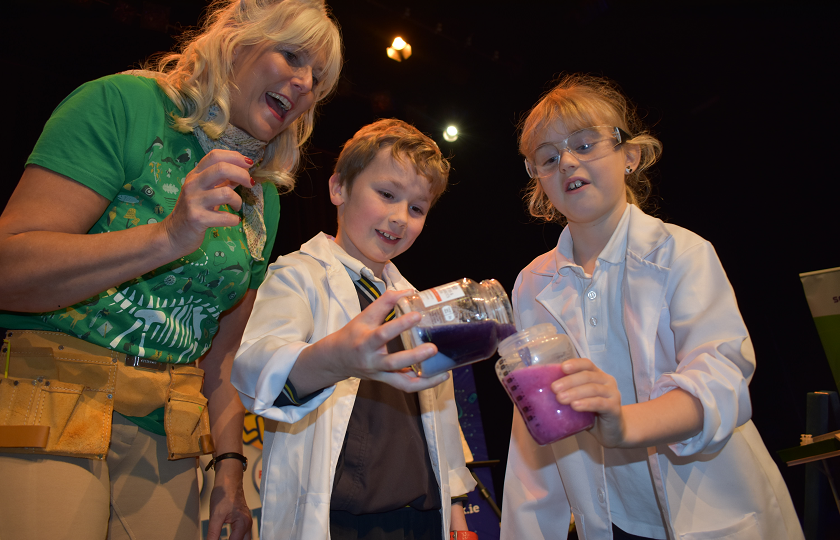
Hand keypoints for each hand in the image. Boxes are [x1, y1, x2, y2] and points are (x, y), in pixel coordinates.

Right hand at [162, 149, 253, 254]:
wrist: (173, 234)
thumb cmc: (193, 210)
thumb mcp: (205, 191)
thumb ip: (222, 181)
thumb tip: (243, 172)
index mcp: (195, 174)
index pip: (215, 155)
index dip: (235, 157)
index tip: (249, 164)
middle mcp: (193, 184)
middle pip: (221, 168)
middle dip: (242, 174)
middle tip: (250, 183)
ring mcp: (193, 201)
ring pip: (226, 193)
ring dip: (238, 200)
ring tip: (236, 206)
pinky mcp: (197, 219)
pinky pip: (224, 217)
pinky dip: (234, 219)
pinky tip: (233, 220)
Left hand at [206, 460, 251, 539]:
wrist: (229, 480)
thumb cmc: (224, 494)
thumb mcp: (215, 516)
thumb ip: (213, 534)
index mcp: (242, 524)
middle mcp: (247, 524)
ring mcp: (247, 521)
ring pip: (245, 539)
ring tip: (226, 539)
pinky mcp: (243, 519)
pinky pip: (243, 534)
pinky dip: (237, 539)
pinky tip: (230, 539)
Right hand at [294, 290, 448, 393]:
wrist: (336, 359)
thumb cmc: (353, 334)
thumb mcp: (364, 316)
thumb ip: (385, 302)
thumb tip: (409, 292)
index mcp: (365, 341)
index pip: (383, 333)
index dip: (400, 325)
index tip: (417, 315)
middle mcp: (372, 361)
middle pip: (393, 363)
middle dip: (414, 357)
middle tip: (433, 348)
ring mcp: (379, 374)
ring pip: (402, 383)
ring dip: (424, 381)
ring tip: (444, 373)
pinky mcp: (385, 381)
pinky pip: (405, 386)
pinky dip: (422, 384)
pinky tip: (438, 377)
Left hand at [551, 358, 625, 446]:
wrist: (612, 432)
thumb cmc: (592, 414)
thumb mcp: (579, 400)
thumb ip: (568, 393)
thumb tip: (543, 391)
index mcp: (598, 375)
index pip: (587, 364)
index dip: (575, 364)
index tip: (562, 367)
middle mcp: (607, 382)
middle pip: (588, 376)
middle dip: (569, 381)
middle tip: (554, 388)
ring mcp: (613, 394)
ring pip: (593, 389)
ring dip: (575, 393)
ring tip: (561, 399)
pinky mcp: (615, 409)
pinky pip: (600, 403)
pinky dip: (587, 404)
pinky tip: (576, 406)